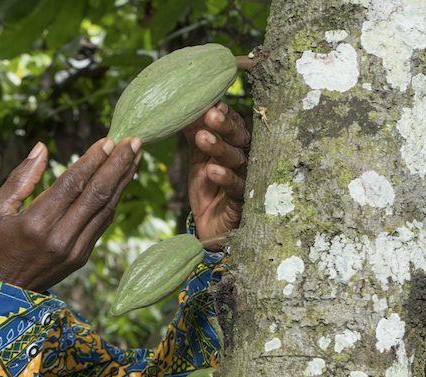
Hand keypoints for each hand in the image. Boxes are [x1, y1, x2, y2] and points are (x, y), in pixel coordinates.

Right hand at [0, 137, 140, 291]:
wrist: (4, 294)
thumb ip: (20, 178)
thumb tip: (42, 147)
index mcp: (36, 223)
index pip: (73, 184)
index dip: (93, 160)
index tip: (109, 140)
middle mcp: (60, 237)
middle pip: (97, 194)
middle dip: (118, 165)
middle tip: (135, 140)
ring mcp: (74, 250)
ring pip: (106, 208)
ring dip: (123, 180)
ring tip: (135, 155)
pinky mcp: (82, 257)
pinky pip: (103, 223)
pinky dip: (114, 199)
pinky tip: (121, 181)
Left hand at [183, 101, 249, 248]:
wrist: (208, 224)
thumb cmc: (207, 187)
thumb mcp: (196, 158)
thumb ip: (193, 134)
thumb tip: (181, 107)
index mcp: (232, 145)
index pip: (232, 124)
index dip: (224, 113)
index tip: (212, 103)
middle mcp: (242, 158)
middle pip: (238, 137)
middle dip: (224, 125)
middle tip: (210, 114)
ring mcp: (244, 178)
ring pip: (236, 159)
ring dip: (219, 148)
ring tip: (202, 138)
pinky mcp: (241, 200)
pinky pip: (235, 187)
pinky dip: (224, 178)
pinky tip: (212, 171)